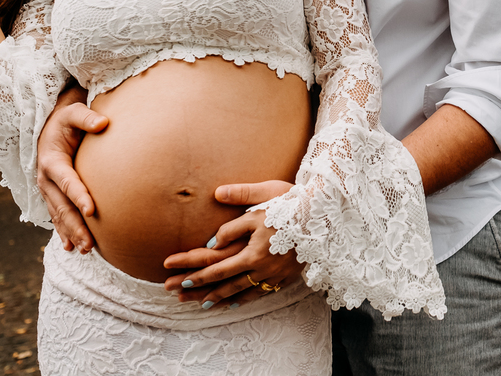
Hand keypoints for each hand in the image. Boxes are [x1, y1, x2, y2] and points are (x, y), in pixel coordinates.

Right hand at [36, 87, 105, 252]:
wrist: (50, 126)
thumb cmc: (66, 119)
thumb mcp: (73, 112)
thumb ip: (86, 117)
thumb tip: (104, 123)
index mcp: (52, 161)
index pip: (68, 181)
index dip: (79, 196)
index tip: (91, 211)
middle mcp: (46, 179)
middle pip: (62, 206)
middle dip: (75, 225)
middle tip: (90, 243)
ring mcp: (47, 190)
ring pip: (59, 215)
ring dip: (71, 233)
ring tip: (85, 250)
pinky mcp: (52, 195)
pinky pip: (57, 216)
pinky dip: (63, 231)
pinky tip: (71, 246)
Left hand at [162, 180, 302, 308]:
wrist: (324, 214)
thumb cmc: (292, 202)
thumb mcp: (263, 196)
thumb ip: (237, 206)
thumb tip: (214, 211)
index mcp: (253, 250)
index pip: (217, 267)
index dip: (195, 273)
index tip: (177, 276)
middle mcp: (262, 268)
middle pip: (226, 284)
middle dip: (200, 290)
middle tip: (177, 295)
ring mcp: (275, 275)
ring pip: (242, 292)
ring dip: (220, 299)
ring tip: (203, 304)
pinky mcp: (286, 277)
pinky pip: (261, 293)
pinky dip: (245, 299)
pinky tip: (235, 302)